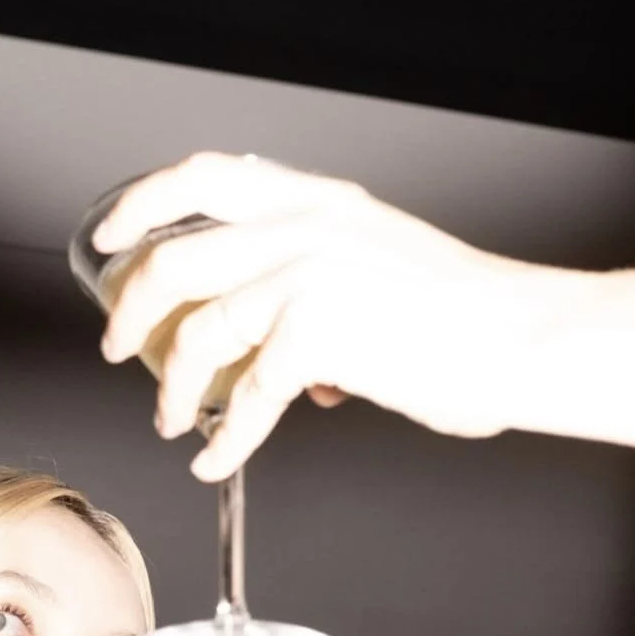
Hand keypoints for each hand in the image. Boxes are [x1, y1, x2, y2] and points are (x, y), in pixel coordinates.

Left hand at [93, 152, 560, 480]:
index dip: (143, 203)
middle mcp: (305, 227)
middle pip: (176, 258)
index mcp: (318, 202)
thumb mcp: (381, 267)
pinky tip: (218, 458)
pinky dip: (226, 439)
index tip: (110, 235)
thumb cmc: (467, 314)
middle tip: (119, 345)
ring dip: (173, 388)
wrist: (523, 337)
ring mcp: (308, 276)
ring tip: (172, 419)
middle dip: (132, 311)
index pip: (205, 177)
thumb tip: (285, 359)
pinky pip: (246, 398)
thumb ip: (320, 292)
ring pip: (199, 334)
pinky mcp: (319, 334)